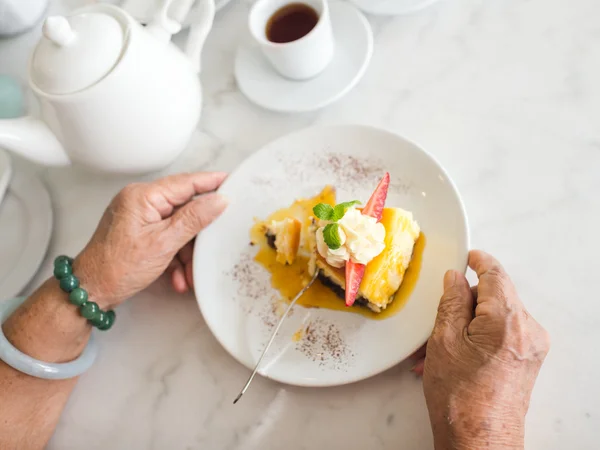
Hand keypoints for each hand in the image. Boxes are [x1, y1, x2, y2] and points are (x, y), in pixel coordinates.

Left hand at [74, 172, 227, 308]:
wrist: (91, 291)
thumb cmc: (118, 267)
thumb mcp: (163, 244)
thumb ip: (194, 219)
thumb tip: (218, 200)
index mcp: (144, 196)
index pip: (186, 183)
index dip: (212, 182)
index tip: (233, 180)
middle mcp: (141, 201)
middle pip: (184, 209)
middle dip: (198, 235)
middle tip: (213, 246)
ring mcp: (140, 217)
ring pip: (178, 228)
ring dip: (187, 253)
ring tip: (189, 275)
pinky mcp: (140, 231)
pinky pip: (167, 237)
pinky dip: (175, 257)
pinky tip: (178, 276)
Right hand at [415, 250, 549, 448]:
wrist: (478, 440)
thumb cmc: (460, 397)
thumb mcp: (444, 339)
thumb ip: (452, 301)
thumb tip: (455, 278)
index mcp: (508, 321)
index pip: (495, 275)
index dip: (479, 260)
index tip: (468, 255)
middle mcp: (528, 331)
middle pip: (495, 296)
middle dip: (464, 303)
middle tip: (438, 320)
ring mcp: (531, 348)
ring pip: (496, 317)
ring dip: (467, 323)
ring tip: (439, 348)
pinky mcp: (528, 361)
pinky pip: (502, 335)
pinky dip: (478, 337)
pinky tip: (455, 355)